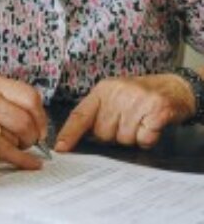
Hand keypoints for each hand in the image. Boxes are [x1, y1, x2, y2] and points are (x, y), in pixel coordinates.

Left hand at [55, 74, 195, 150]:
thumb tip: (79, 137)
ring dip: (132, 137)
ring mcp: (137, 100)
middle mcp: (117, 93)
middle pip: (102, 133)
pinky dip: (147, 138)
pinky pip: (143, 138)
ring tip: (139, 122)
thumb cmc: (139, 96)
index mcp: (102, 90)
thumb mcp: (114, 96)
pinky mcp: (156, 109)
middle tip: (126, 123)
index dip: (69, 133)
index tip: (61, 148)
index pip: (80, 114)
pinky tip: (150, 125)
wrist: (174, 86)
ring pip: (123, 138)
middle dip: (112, 135)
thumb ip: (97, 112)